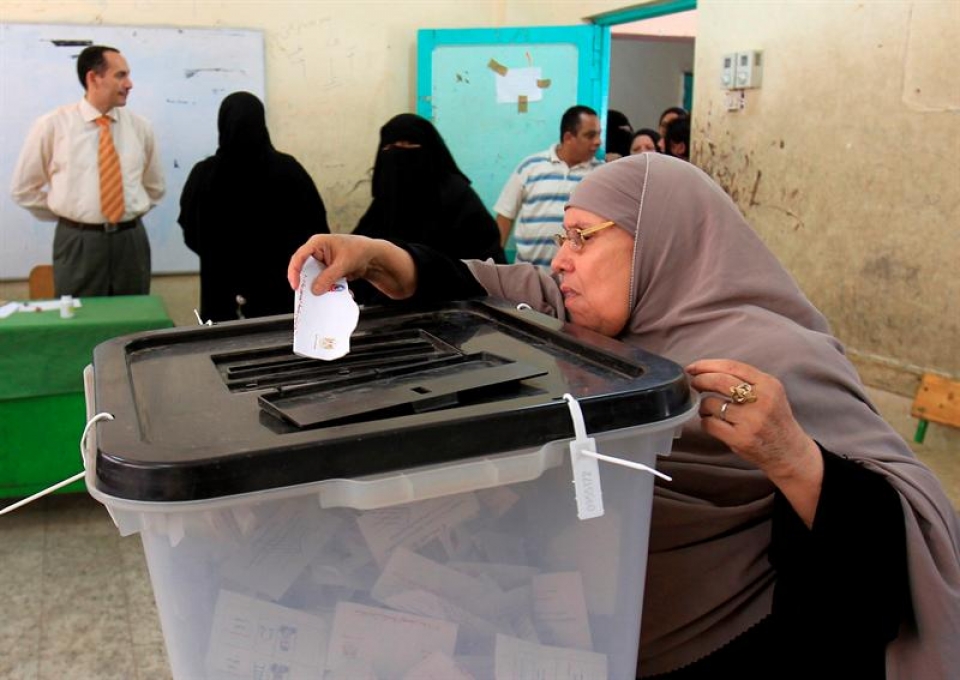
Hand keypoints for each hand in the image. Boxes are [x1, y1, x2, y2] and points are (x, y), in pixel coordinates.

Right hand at [287, 234, 415, 298]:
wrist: (372, 256)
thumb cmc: (359, 251)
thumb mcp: (343, 264)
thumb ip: (328, 277)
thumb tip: (315, 290)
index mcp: (317, 243)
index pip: (300, 257)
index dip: (294, 271)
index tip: (296, 285)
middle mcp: (317, 252)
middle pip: (304, 268)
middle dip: (305, 282)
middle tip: (306, 296)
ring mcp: (322, 262)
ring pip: (313, 277)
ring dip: (317, 287)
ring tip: (321, 297)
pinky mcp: (327, 271)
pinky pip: (322, 281)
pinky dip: (327, 288)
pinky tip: (335, 294)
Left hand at [686, 358, 822, 524]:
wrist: (788, 451)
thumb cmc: (773, 419)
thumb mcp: (770, 392)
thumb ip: (745, 380)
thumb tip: (706, 370)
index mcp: (769, 384)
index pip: (732, 367)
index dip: (707, 365)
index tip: (693, 368)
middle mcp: (761, 400)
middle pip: (719, 381)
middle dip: (700, 380)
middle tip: (694, 384)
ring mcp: (750, 420)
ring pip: (711, 403)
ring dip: (703, 405)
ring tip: (708, 409)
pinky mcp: (740, 438)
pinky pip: (709, 423)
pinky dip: (705, 421)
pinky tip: (712, 422)